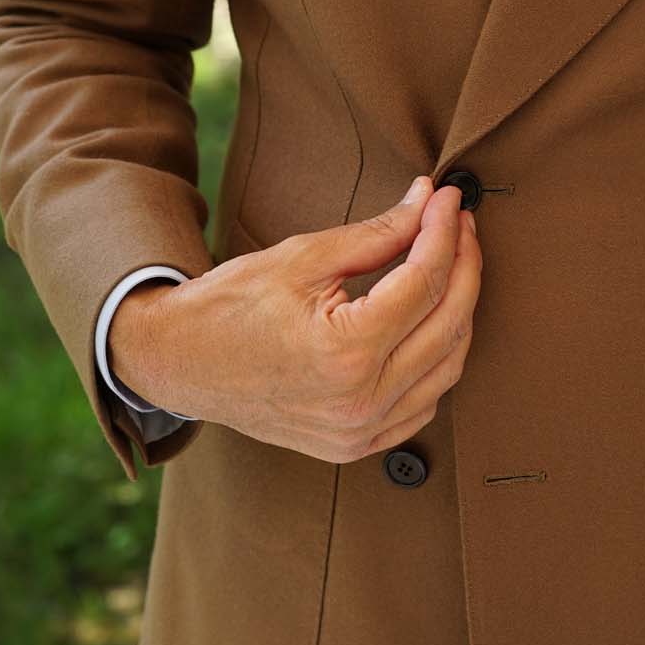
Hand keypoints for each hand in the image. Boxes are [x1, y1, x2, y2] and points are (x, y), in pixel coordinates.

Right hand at [106, 178, 482, 462]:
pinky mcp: (356, 445)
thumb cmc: (230, 306)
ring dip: (459, 310)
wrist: (180, 363)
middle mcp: (361, 401)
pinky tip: (433, 320)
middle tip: (458, 222)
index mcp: (346, 352)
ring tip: (452, 262)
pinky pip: (424, 403)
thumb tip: (428, 203)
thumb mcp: (303, 258)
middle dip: (464, 264)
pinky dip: (439, 359)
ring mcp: (361, 431)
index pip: (424, 281)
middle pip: (448, 323)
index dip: (444, 231)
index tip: (448, 199)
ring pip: (448, 366)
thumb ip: (378, 233)